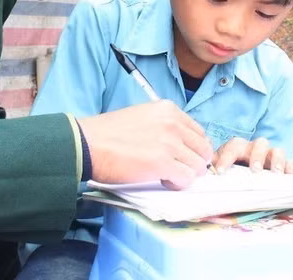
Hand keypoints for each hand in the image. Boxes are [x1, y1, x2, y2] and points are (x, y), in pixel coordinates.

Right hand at [77, 100, 213, 188]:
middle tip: (177, 169)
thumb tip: (183, 145)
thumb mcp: (143, 116)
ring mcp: (169, 143)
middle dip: (193, 163)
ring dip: (185, 174)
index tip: (182, 157)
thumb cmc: (110, 133)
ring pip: (198, 166)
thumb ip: (165, 125)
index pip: (199, 132)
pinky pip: (186, 179)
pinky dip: (177, 184)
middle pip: (204, 149)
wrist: (89, 143)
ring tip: (166, 175)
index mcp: (168, 109)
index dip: (193, 149)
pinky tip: (163, 180)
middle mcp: (173, 123)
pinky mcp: (163, 163)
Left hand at [213, 137, 292, 173]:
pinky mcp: (286, 166)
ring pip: (277, 150)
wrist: (252, 174)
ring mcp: (273, 156)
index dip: (226, 157)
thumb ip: (215, 169)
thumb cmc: (234, 172)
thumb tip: (203, 171)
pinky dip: (291, 170)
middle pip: (260, 143)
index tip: (220, 172)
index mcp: (240, 148)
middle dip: (257, 156)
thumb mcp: (223, 169)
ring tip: (275, 174)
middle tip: (255, 170)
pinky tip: (290, 178)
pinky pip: (291, 164)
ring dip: (276, 160)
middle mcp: (257, 149)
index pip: (233, 146)